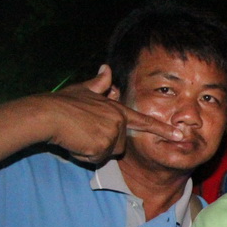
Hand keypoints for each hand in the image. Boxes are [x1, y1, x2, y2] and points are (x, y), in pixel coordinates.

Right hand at [39, 65, 182, 163]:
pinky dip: (84, 154)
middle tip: (83, 132)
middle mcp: (117, 121)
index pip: (144, 121)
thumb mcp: (83, 91)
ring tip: (78, 136)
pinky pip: (96, 158)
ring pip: (107, 153)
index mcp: (116, 110)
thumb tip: (106, 68)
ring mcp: (111, 134)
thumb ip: (99, 85)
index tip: (179, 135)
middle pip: (118, 145)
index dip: (162, 129)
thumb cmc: (62, 104)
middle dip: (102, 144)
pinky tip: (76, 143)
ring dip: (93, 149)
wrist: (47, 115)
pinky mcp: (103, 146)